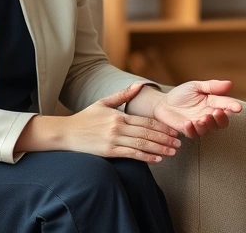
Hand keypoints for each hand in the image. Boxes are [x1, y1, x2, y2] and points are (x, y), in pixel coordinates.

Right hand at [32, 83, 181, 162]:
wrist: (66, 133)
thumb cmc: (85, 118)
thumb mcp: (103, 103)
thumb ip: (122, 95)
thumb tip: (139, 85)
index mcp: (119, 115)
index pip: (146, 121)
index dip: (162, 127)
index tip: (174, 130)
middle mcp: (118, 127)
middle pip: (147, 133)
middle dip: (165, 138)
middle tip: (179, 144)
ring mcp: (113, 140)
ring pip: (142, 144)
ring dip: (159, 148)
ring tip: (172, 152)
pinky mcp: (108, 151)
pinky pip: (130, 154)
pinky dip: (145, 157)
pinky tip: (157, 159)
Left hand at [152, 80, 242, 137]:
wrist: (163, 103)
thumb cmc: (181, 94)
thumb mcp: (196, 86)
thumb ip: (212, 86)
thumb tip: (230, 84)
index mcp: (213, 103)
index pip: (226, 106)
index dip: (233, 107)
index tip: (237, 107)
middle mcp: (208, 115)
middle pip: (222, 123)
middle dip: (221, 119)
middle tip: (216, 112)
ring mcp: (199, 124)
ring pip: (209, 130)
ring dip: (207, 125)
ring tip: (201, 118)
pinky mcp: (188, 131)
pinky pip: (193, 134)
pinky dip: (192, 130)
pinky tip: (188, 122)